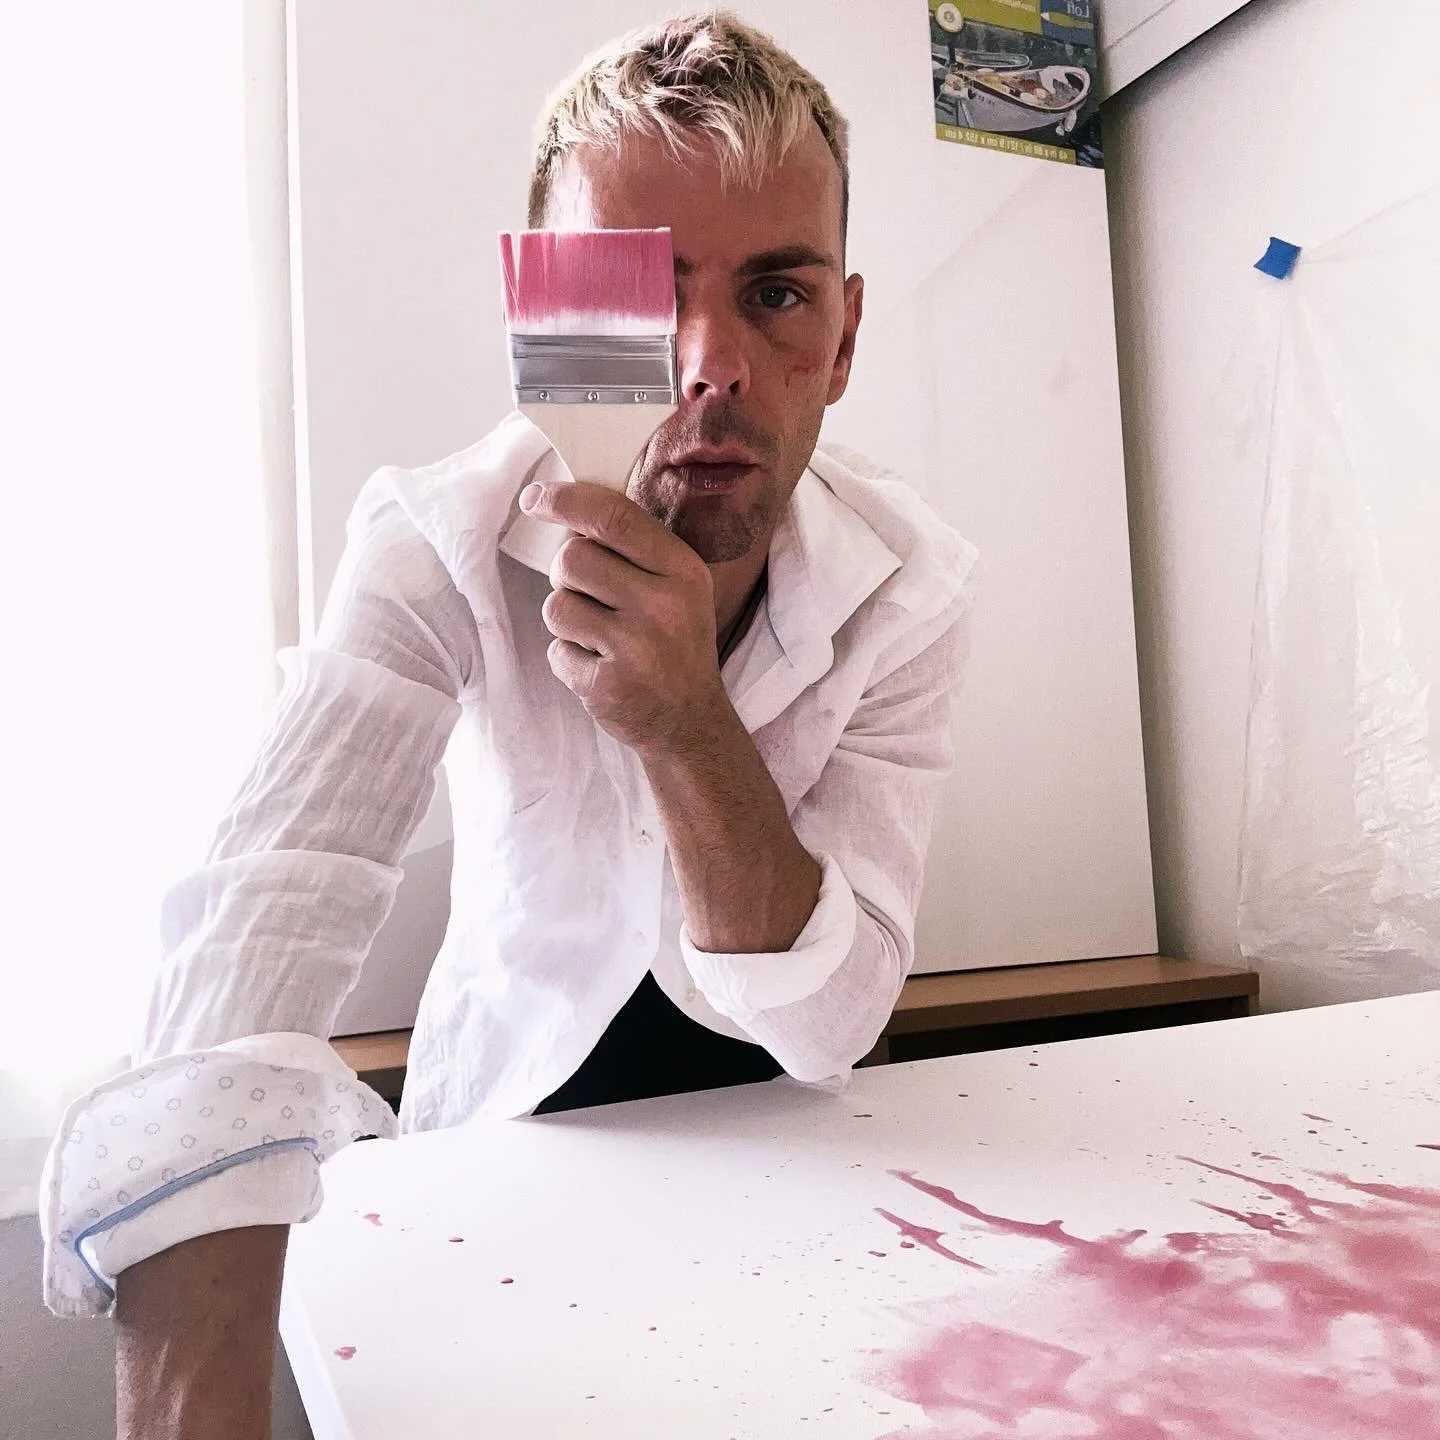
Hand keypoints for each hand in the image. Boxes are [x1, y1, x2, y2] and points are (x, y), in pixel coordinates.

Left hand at [520, 479, 725, 754]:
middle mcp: (664, 605)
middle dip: (566, 575)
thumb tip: (564, 505)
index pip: (613, 517)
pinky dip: (569, 659)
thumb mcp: (677, 586)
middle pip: (572, 558)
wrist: (690, 721)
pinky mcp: (609, 685)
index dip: (565, 500)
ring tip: (598, 637)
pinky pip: (556, 652)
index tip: (534, 498)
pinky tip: (600, 668)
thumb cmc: (674, 643)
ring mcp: (637, 648)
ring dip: (566, 619)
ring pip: (557, 606)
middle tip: (589, 597)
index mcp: (682, 571)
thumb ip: (634, 547)